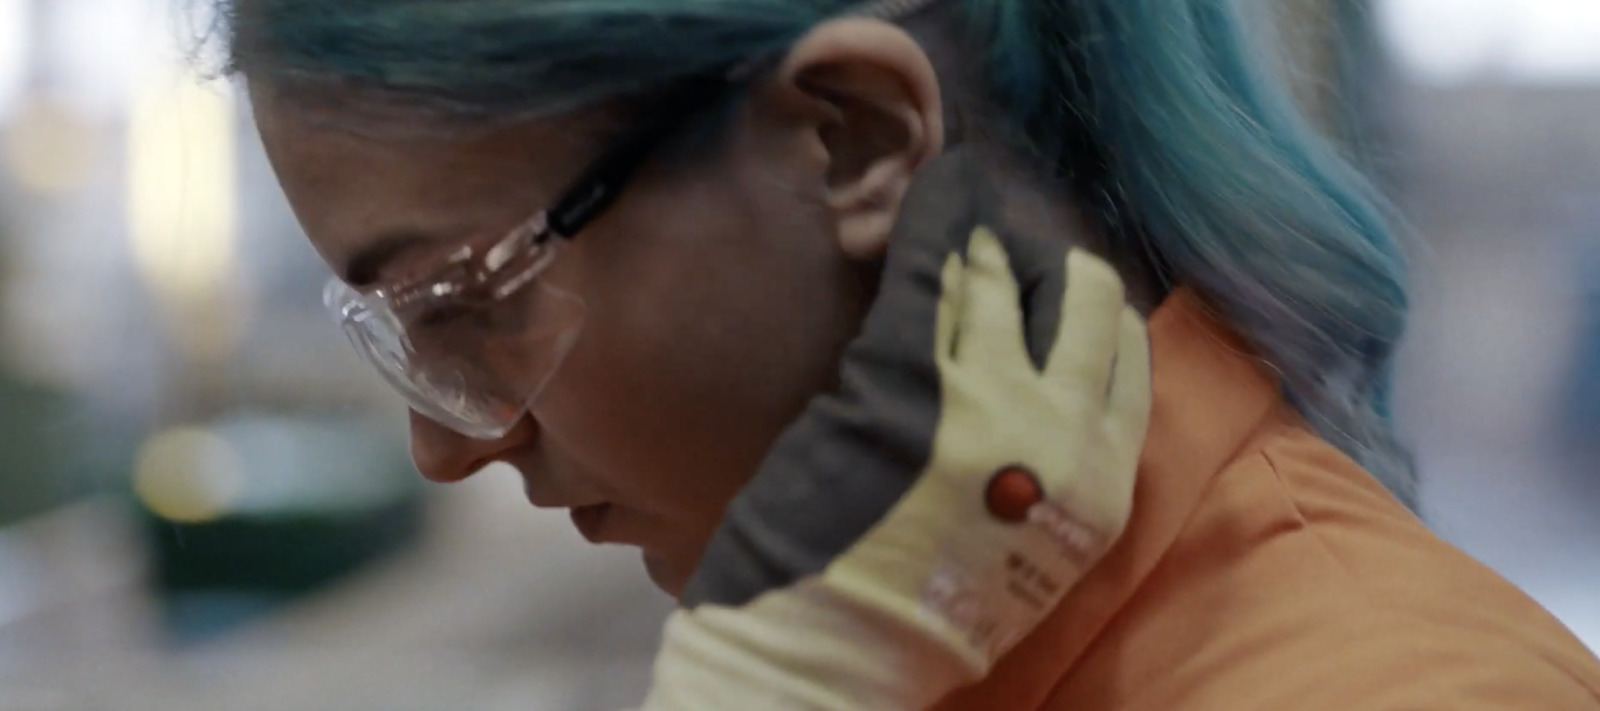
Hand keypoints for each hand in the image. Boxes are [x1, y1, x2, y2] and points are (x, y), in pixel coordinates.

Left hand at [639, 225, 1150, 710]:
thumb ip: (1054, 478)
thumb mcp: (1031, 562)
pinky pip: (928, 270)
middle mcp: (1056, 434)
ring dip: (982, 248)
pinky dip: (933, 220)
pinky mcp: (901, 378)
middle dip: (1053, 267)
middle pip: (1086, 303)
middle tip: (1013, 255)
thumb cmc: (923, 623)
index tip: (1065, 296)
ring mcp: (980, 399)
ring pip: (1001, 280)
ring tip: (961, 233)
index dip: (1096, 317)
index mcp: (1098, 489)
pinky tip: (936, 191)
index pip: (1131, 364)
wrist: (834, 658)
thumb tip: (1051, 405)